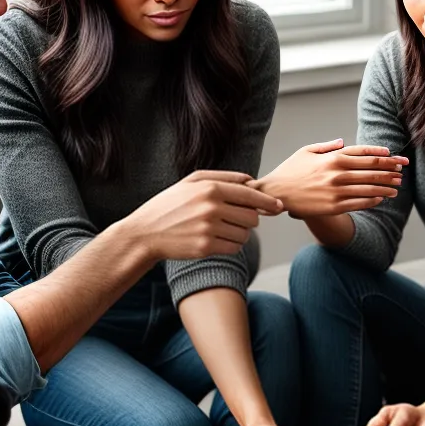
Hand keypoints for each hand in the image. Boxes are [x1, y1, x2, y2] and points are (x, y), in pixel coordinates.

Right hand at [135, 170, 282, 260]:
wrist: (145, 233)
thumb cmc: (170, 205)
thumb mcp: (191, 182)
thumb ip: (222, 177)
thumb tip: (251, 179)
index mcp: (210, 188)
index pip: (250, 195)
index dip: (268, 202)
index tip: (278, 206)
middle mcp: (211, 207)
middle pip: (252, 217)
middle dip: (248, 219)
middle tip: (234, 219)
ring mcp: (209, 228)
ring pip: (245, 234)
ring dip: (238, 234)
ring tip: (220, 229)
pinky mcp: (206, 247)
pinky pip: (235, 248)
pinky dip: (231, 245)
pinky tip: (215, 240)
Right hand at [255, 140, 408, 218]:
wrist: (276, 193)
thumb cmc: (291, 171)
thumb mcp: (307, 151)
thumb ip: (327, 146)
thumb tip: (343, 142)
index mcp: (333, 158)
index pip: (364, 154)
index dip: (383, 155)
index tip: (394, 156)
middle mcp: (338, 173)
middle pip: (372, 170)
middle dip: (390, 170)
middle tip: (402, 170)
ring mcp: (337, 190)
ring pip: (369, 188)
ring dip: (386, 187)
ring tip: (397, 187)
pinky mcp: (334, 206)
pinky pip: (360, 203)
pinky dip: (373, 200)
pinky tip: (381, 199)